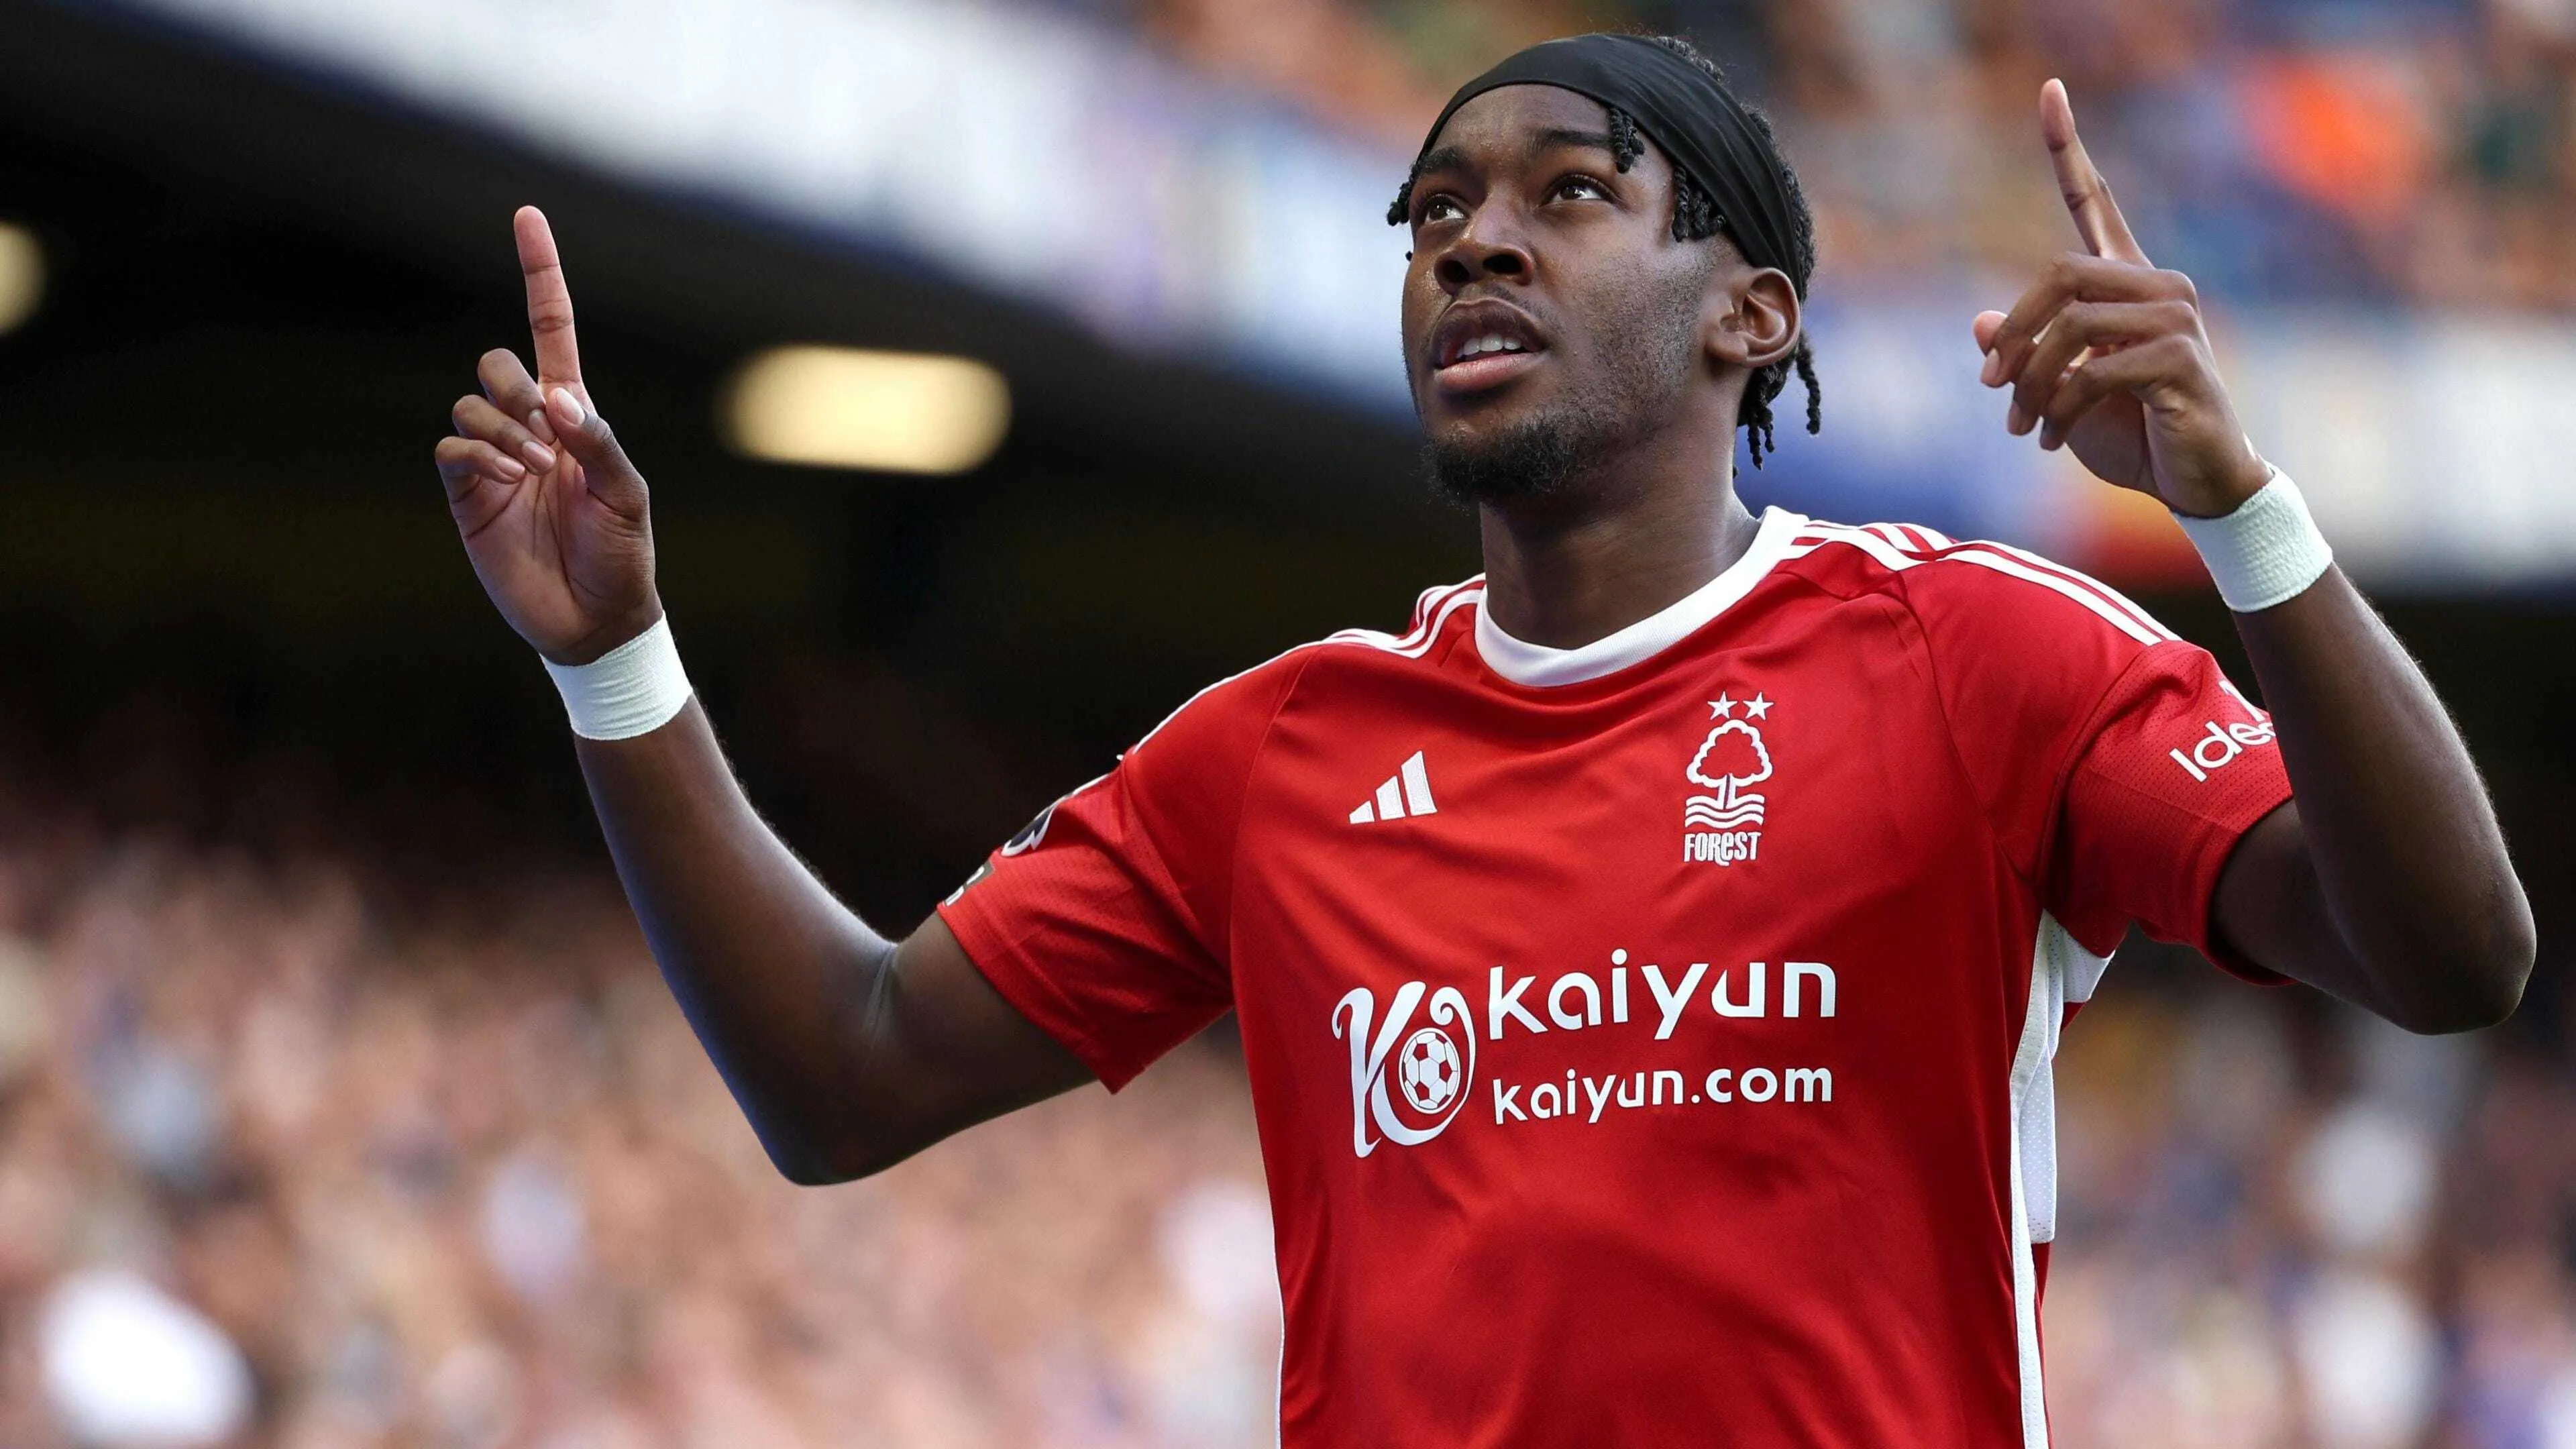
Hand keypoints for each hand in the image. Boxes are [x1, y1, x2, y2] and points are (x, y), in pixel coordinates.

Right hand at [434, 207, 659, 662]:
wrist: (594, 620)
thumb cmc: (623, 555)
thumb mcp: (627, 494)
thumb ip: (597, 441)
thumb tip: (557, 397)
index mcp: (576, 417)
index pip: (551, 329)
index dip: (540, 274)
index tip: (527, 215)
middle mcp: (531, 428)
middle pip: (498, 363)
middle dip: (516, 387)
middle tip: (549, 441)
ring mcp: (494, 459)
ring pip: (472, 402)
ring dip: (503, 428)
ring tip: (534, 472)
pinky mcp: (466, 493)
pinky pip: (451, 445)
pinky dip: (476, 454)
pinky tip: (505, 480)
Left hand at [1973, 81, 2269, 518]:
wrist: (2194, 482)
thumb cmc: (2131, 434)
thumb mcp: (2059, 393)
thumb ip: (2025, 355)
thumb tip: (1979, 324)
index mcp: (2128, 282)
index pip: (2095, 201)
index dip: (2068, 148)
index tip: (2049, 90)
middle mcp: (2157, 285)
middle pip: (2059, 274)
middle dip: (2014, 335)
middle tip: (1993, 389)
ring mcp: (2175, 317)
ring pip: (2070, 327)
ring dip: (2032, 385)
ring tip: (2023, 427)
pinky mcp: (2179, 358)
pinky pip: (2093, 371)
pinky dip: (2059, 409)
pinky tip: (2054, 440)